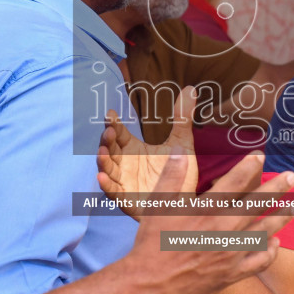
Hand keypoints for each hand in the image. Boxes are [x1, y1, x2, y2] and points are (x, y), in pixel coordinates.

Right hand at [98, 87, 198, 213]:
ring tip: (102, 152)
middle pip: (111, 149)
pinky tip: (102, 178)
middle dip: (107, 140)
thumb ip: (182, 119)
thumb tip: (190, 89)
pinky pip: (114, 193)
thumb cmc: (178, 175)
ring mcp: (124, 182)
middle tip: (109, 130)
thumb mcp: (181, 144)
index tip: (111, 113)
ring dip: (103, 161)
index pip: (120, 133)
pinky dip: (106, 186)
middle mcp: (125, 164)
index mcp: (133, 149)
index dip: (114, 124)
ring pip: (108, 170)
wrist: (186, 204)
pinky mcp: (128, 200)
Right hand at [120, 149, 293, 293]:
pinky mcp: (232, 273)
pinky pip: (259, 261)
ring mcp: (231, 252)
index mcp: (207, 210)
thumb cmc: (152, 243)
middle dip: (277, 188)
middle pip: (257, 204)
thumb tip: (179, 152)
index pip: (234, 182)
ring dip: (282, 217)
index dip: (249, 166)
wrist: (151, 283)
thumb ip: (172, 177)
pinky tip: (275, 243)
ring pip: (264, 231)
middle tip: (292, 177)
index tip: (260, 156)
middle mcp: (224, 229)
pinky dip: (270, 251)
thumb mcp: (158, 205)